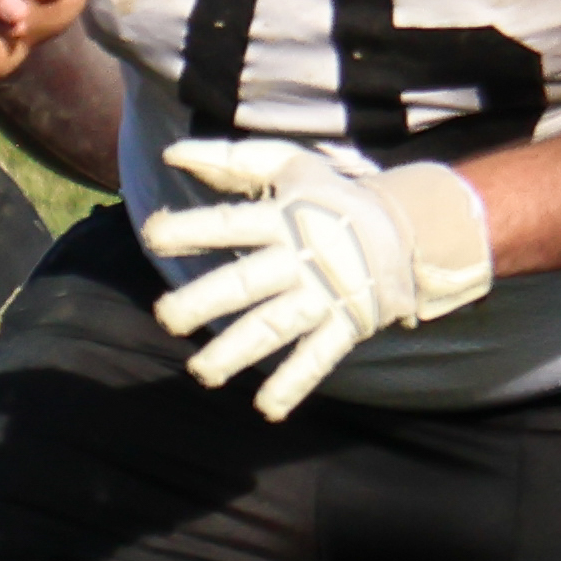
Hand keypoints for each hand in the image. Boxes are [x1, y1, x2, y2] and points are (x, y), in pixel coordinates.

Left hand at [138, 135, 494, 417]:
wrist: (407, 227)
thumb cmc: (332, 197)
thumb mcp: (289, 164)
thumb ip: (231, 160)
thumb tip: (172, 154)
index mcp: (285, 216)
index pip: (229, 222)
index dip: (189, 228)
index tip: (152, 236)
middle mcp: (302, 256)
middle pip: (244, 282)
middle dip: (202, 302)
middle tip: (165, 318)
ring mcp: (325, 293)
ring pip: (274, 326)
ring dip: (236, 351)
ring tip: (201, 372)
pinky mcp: (347, 323)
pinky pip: (318, 357)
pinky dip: (294, 383)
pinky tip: (266, 407)